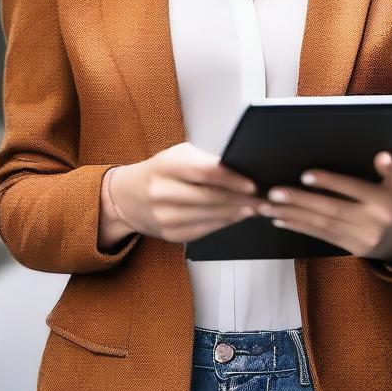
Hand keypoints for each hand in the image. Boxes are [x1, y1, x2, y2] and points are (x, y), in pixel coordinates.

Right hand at [111, 143, 260, 243]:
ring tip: (257, 208)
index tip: (253, 184)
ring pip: (211, 216)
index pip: (205, 172)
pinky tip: (238, 216)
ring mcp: (165, 217)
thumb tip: (242, 171)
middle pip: (211, 198)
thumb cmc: (161, 171)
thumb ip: (206, 161)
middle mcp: (163, 192)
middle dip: (242, 199)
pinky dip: (225, 223)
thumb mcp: (179, 155)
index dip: (233, 179)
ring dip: (238, 213)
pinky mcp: (171, 235)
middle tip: (264, 199)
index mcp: (167, 166)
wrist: (128, 196)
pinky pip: (205, 230)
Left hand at [255, 151, 391, 263]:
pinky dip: (299, 227)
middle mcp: (371, 222)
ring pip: (321, 225)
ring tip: (268, 207)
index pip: (352, 189)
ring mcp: (360, 237)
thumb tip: (382, 156)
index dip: (329, 182)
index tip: (305, 175)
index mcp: (383, 201)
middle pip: (331, 209)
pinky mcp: (350, 248)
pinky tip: (280, 220)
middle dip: (300, 201)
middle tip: (274, 193)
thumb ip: (391, 168)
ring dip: (291, 215)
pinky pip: (321, 236)